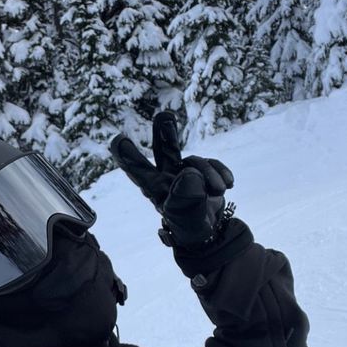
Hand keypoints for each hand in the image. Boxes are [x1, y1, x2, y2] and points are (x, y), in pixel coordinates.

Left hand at [110, 111, 234, 247]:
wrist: (207, 231)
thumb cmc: (188, 225)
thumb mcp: (185, 217)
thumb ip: (186, 197)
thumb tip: (191, 173)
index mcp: (154, 187)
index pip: (138, 170)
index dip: (127, 156)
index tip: (117, 140)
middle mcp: (167, 175)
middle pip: (163, 149)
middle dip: (164, 132)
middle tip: (165, 116)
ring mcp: (185, 171)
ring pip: (195, 161)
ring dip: (209, 174)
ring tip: (218, 191)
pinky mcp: (203, 171)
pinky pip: (213, 163)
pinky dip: (221, 172)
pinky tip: (229, 184)